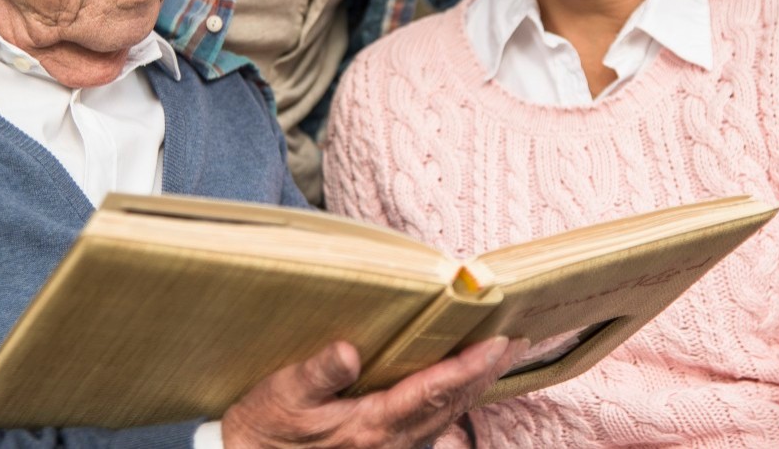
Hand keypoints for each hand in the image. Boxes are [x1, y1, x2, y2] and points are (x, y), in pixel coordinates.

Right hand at [221, 336, 527, 448]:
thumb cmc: (265, 431)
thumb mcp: (282, 396)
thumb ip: (317, 373)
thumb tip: (349, 351)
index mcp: (372, 425)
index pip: (434, 389)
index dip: (469, 365)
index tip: (498, 342)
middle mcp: (392, 443)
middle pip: (452, 404)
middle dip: (484, 372)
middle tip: (514, 340)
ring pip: (446, 418)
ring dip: (473, 387)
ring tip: (495, 358)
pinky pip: (430, 426)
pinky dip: (451, 403)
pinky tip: (455, 389)